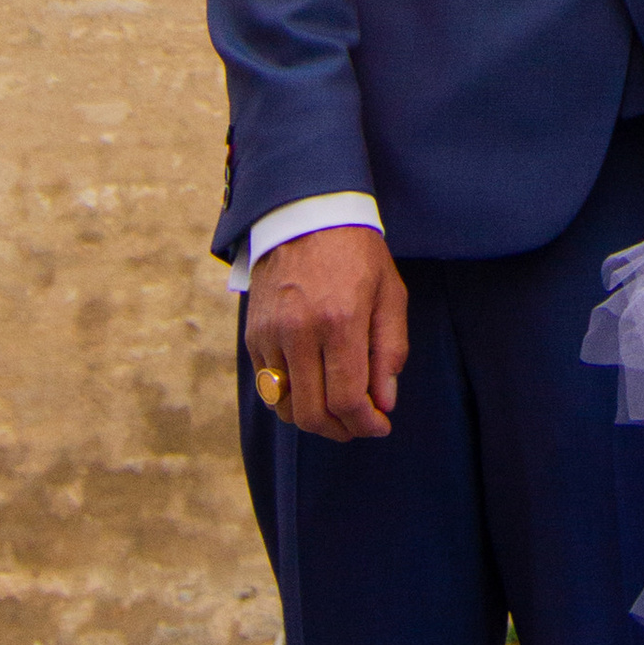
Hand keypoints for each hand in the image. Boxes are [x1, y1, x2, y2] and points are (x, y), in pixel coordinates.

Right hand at [245, 227, 407, 442]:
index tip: (380, 425)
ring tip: (337, 410)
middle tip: (360, 425)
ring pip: (285, 405)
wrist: (306, 213)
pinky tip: (314, 387)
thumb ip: (390, 351)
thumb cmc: (356, 253)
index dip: (366, 424)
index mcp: (339, 320)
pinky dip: (291, 398)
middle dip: (341, 430)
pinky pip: (267, 386)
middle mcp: (299, 331)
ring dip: (314, 420)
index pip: (347, 399)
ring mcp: (270, 334)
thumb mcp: (389, 293)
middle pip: (312, 413)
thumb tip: (384, 402)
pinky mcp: (253, 334)